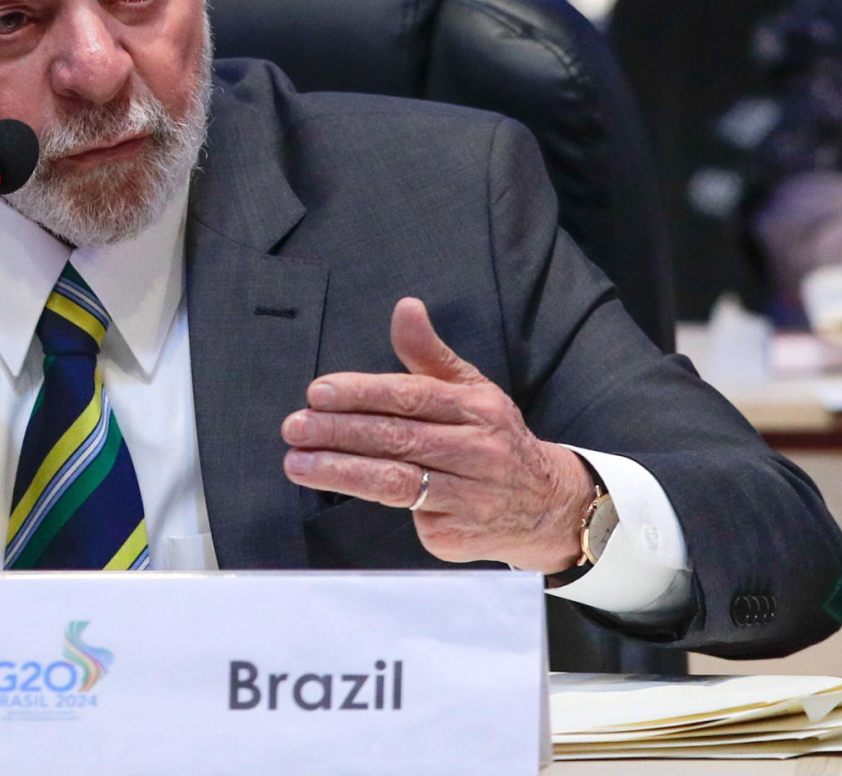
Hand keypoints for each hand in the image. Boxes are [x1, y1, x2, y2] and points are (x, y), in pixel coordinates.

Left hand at [279, 297, 595, 573]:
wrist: (546, 505)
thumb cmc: (494, 438)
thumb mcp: (471, 390)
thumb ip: (429, 354)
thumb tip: (405, 307)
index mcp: (477, 409)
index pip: (411, 397)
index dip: (362, 393)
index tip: (318, 392)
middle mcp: (478, 451)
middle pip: (398, 439)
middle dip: (340, 432)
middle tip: (295, 426)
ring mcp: (470, 497)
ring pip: (396, 481)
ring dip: (340, 472)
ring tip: (297, 463)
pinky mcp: (456, 534)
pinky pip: (409, 516)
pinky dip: (372, 501)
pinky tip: (337, 491)